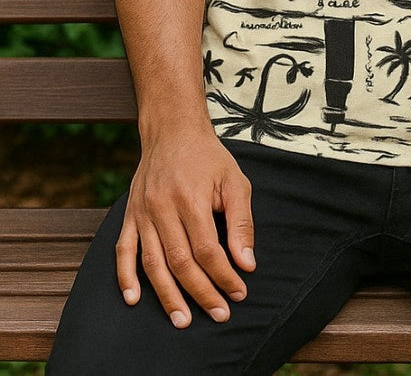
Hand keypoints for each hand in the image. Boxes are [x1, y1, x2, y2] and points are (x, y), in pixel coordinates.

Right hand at [116, 126, 254, 327]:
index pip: (208, 250)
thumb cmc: (208, 158)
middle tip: (219, 314)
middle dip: (201, 293)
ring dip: (167, 295)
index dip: (224, 276)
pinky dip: (125, 277)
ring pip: (153, 263)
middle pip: (181, 262)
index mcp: (191, 199)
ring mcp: (143, 213)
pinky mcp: (130, 215)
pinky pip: (123, 251)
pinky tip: (134, 299)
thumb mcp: (234, 181)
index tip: (238, 293)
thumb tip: (247, 263)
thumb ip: (241, 222)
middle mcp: (163, 208)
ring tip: (183, 320)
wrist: (173, 131)